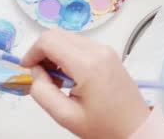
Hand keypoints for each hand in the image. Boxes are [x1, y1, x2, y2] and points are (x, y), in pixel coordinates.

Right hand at [21, 29, 149, 138]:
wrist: (136, 128)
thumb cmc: (104, 126)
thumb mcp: (65, 116)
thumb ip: (43, 92)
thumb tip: (35, 72)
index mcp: (87, 65)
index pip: (49, 41)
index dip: (32, 52)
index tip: (27, 69)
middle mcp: (97, 50)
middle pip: (57, 34)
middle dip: (42, 51)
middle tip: (40, 76)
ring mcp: (105, 49)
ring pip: (67, 37)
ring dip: (54, 52)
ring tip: (56, 79)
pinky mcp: (108, 52)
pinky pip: (79, 43)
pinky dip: (66, 54)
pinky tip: (69, 75)